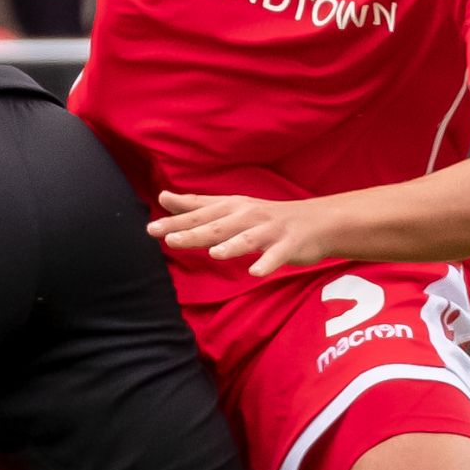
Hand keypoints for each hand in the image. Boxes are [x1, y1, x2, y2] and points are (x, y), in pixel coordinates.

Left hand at [146, 191, 340, 275]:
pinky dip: (267, 263)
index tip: (151, 229)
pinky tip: (256, 272)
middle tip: (170, 239)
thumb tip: (163, 197)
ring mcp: (269, 231)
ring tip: (214, 254)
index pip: (199, 215)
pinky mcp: (289, 245)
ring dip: (231, 245)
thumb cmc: (266, 218)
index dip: (176, 222)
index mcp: (232, 208)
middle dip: (194, 232)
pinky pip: (277, 256)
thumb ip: (196, 205)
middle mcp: (248, 217)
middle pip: (217, 226)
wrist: (317, 222)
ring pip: (247, 239)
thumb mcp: (231, 208)